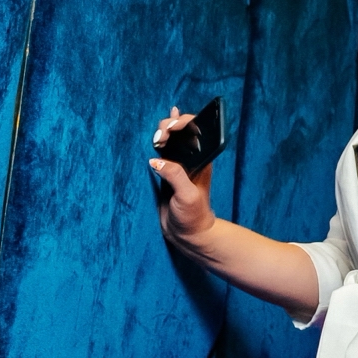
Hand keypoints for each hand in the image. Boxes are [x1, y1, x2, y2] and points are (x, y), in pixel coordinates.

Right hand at [149, 106, 215, 244]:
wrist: (188, 234)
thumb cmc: (193, 216)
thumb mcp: (187, 195)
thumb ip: (175, 175)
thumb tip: (156, 160)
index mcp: (200, 160)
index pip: (195, 132)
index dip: (183, 123)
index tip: (170, 128)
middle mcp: (191, 159)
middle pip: (181, 132)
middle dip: (169, 127)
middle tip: (159, 138)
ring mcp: (178, 165)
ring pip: (171, 140)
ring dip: (162, 133)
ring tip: (156, 138)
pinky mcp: (166, 173)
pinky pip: (163, 152)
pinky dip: (160, 140)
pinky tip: (162, 129)